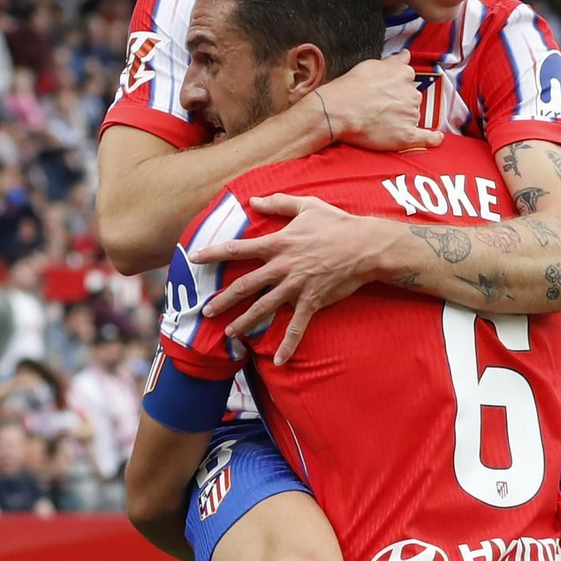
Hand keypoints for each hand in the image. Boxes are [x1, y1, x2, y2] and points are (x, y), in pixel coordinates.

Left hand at [195, 196, 395, 362]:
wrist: (365, 246)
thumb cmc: (337, 224)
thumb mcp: (307, 205)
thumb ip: (278, 203)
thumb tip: (254, 200)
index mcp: (278, 243)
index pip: (238, 249)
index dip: (214, 253)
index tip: (195, 258)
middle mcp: (282, 267)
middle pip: (245, 285)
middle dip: (223, 300)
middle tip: (206, 311)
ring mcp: (296, 287)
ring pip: (264, 308)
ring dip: (244, 322)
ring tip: (229, 333)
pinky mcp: (312, 302)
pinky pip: (297, 327)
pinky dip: (288, 344)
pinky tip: (279, 360)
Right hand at [317, 54, 441, 152]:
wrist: (340, 110)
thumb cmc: (352, 87)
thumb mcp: (372, 65)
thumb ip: (394, 61)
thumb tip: (407, 54)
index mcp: (405, 74)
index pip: (407, 80)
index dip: (396, 88)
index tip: (385, 93)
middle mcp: (412, 93)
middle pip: (411, 99)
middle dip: (400, 104)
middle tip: (379, 108)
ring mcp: (411, 115)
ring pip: (413, 116)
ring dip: (403, 119)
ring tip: (382, 122)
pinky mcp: (407, 135)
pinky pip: (427, 138)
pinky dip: (433, 138)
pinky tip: (436, 137)